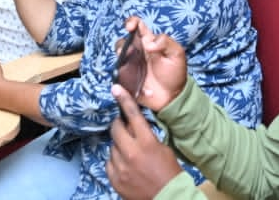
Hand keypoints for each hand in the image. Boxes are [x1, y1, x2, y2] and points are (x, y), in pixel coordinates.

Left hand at [106, 84, 182, 199]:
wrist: (167, 197)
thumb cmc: (169, 171)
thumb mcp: (162, 147)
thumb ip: (147, 135)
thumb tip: (133, 125)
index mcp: (147, 142)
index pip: (133, 115)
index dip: (124, 100)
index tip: (116, 89)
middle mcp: (131, 152)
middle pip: (116, 129)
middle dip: (119, 125)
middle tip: (123, 126)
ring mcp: (121, 167)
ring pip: (112, 146)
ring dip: (119, 145)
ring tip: (130, 153)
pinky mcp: (115, 179)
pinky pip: (109, 162)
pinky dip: (116, 161)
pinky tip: (126, 165)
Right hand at [125, 18, 189, 112]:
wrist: (172, 97)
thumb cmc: (175, 72)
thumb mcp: (176, 54)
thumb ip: (165, 42)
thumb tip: (148, 43)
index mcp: (149, 41)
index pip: (137, 26)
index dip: (131, 22)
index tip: (130, 27)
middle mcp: (137, 51)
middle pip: (123, 42)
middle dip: (122, 44)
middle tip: (129, 51)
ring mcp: (131, 65)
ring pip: (118, 57)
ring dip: (120, 58)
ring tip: (127, 63)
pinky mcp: (127, 79)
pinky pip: (119, 76)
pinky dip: (125, 78)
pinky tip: (138, 83)